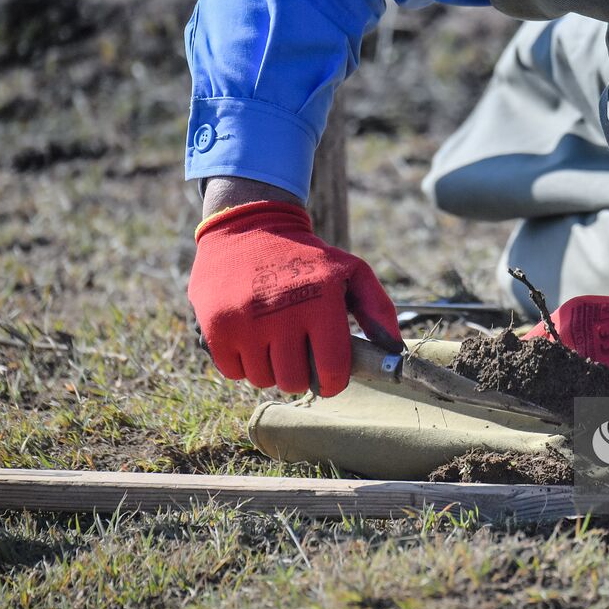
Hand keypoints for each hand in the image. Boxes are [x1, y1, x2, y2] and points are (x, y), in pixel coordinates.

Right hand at [188, 200, 401, 395]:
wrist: (249, 227)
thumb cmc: (307, 256)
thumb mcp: (351, 271)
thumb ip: (378, 309)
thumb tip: (393, 349)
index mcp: (320, 301)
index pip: (332, 369)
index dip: (334, 381)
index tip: (330, 376)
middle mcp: (281, 313)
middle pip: (294, 382)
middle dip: (302, 375)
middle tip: (300, 354)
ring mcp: (244, 322)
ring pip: (263, 380)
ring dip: (272, 368)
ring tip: (275, 340)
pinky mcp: (216, 326)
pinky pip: (233, 372)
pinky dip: (244, 363)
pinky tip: (251, 338)